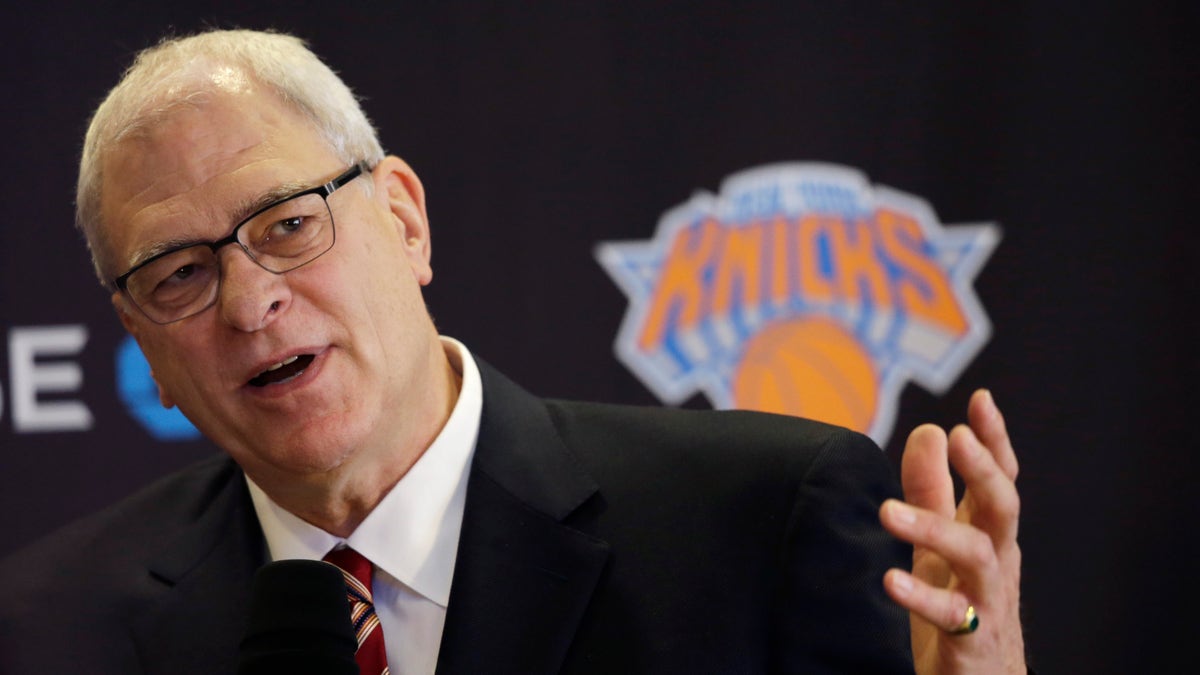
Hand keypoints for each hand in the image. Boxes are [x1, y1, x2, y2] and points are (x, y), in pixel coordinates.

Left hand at [879, 389, 1025, 674]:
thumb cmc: (960, 606)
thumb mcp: (939, 544)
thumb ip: (931, 490)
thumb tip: (930, 429)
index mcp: (989, 533)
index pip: (1000, 479)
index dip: (995, 441)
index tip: (982, 400)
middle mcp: (996, 561)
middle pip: (1003, 508)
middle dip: (984, 470)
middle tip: (959, 437)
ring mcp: (987, 600)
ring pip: (977, 555)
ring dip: (934, 529)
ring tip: (887, 511)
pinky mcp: (970, 639)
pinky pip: (950, 614)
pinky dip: (921, 596)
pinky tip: (890, 580)